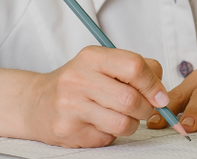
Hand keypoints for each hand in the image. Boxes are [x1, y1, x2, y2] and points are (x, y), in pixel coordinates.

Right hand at [25, 46, 167, 146]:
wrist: (35, 103)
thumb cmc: (78, 82)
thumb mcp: (103, 64)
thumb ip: (137, 69)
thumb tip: (161, 92)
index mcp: (91, 57)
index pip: (134, 67)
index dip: (153, 84)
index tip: (160, 96)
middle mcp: (78, 79)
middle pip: (131, 99)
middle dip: (145, 109)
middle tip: (142, 108)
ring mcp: (71, 107)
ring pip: (123, 123)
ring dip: (131, 124)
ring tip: (120, 116)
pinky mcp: (68, 131)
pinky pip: (108, 138)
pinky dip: (111, 134)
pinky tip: (99, 123)